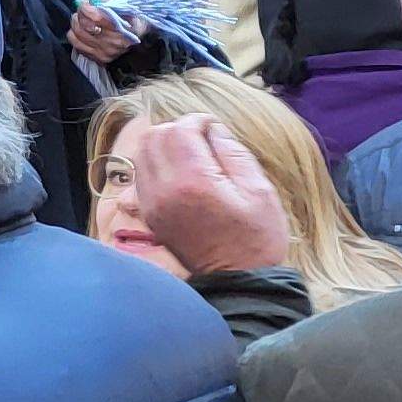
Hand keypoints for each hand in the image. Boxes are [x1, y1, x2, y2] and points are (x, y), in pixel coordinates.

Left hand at [69, 0, 141, 63]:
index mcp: (125, 27)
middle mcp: (116, 42)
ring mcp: (106, 52)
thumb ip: (104, 2)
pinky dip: (75, 35)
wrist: (137, 37)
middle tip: (82, 10)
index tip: (85, 3)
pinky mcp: (98, 58)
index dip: (87, 8)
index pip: (97, 18)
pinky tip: (82, 31)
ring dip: (76, 23)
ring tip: (81, 19)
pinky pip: (77, 44)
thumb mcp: (123, 6)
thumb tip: (86, 2)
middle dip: (80, 14)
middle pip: (85, 26)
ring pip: (78, 34)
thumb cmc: (130, 18)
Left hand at [130, 117, 289, 277]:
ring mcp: (151, 204)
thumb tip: (213, 129)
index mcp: (193, 182)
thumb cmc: (256, 237)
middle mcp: (163, 190)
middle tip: (204, 140)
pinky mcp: (149, 214)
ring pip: (142, 154)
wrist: (237, 280)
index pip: (178, 131)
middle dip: (178, 129)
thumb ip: (233, 153)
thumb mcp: (259, 190)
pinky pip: (141, 175)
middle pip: (153, 137)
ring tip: (194, 155)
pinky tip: (182, 172)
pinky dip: (156, 164)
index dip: (198, 121)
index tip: (215, 128)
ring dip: (165, 145)